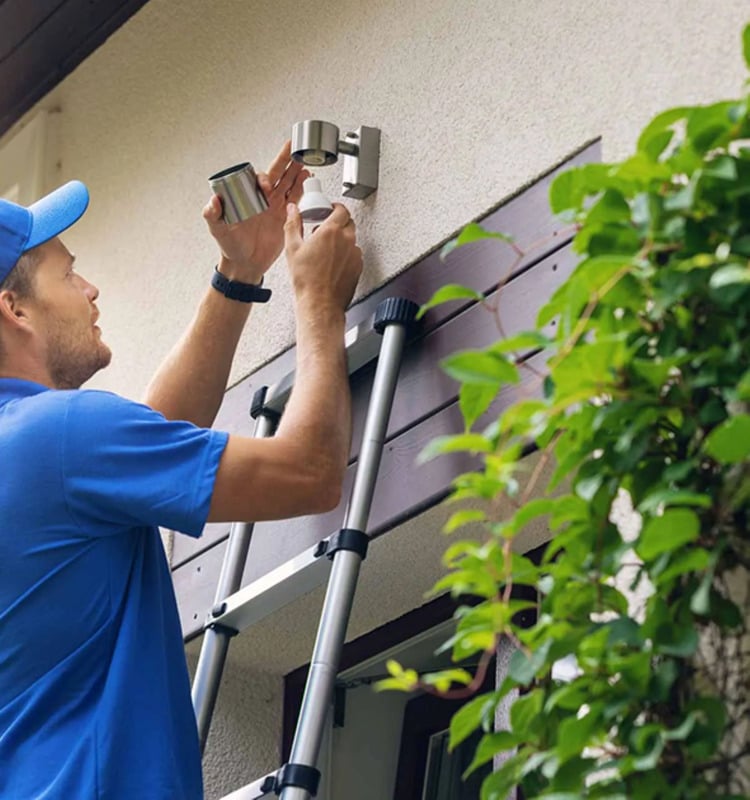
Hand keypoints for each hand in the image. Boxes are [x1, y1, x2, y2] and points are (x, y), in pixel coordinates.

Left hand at [203, 140, 308, 282]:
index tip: (265, 186)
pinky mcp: (284, 217)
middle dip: (285, 161)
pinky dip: (301, 188)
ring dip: (296, 171)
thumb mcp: (217, 229)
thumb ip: (212, 215)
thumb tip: (213, 201)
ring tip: (304, 161)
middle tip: (293, 147)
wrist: (245, 265)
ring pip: (287, 183)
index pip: (258, 180)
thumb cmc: (230, 247)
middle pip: (276, 174)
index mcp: (247, 197)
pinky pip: (295, 198)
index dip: (263, 178)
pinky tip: (306, 178)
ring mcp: (274, 207)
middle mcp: (262, 199)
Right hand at [284, 203, 362, 310]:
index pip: (341, 209)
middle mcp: (347, 241)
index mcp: (331, 232)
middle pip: (348, 222)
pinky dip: (346, 254)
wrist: (320, 303)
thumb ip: (293, 224)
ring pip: (352, 239)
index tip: (329, 210)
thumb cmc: (307, 281)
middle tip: (325, 229)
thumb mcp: (292, 248)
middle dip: (338, 222)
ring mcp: (355, 255)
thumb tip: (293, 211)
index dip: (335, 207)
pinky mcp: (358, 267)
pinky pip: (354, 254)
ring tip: (327, 249)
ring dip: (342, 239)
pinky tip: (333, 262)